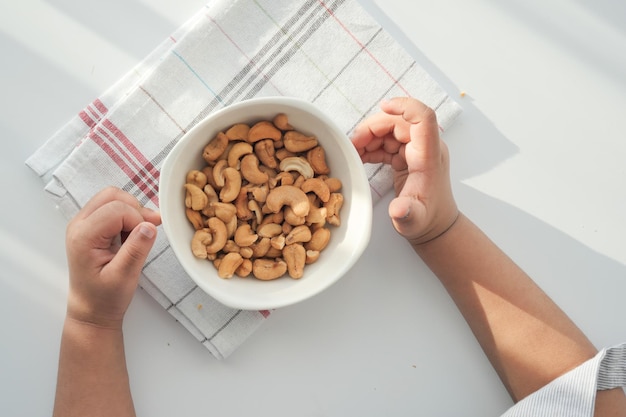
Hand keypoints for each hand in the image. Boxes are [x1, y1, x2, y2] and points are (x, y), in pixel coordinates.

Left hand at [65, 187, 160, 327]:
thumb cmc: (105, 297)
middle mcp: (79, 225)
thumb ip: (136, 249)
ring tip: (139, 234)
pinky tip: (131, 234)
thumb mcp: (124, 277)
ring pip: (112, 198)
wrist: (91, 310)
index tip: (148, 237)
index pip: (116, 209)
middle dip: (135, 209)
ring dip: (132, 211)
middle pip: (111, 195)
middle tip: (149, 229)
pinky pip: (111, 207)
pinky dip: (127, 215)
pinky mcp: (91, 226)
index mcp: (83, 237)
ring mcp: (83, 223)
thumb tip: (150, 225)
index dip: (138, 219)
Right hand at [351, 97, 457, 244]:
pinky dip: (372, 146)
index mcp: (428, 156)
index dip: (404, 107)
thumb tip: (399, 210)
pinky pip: (388, 141)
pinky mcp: (408, 155)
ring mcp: (416, 150)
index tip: (383, 106)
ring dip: (369, 137)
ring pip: (391, 129)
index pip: (423, 118)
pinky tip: (361, 157)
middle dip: (373, 127)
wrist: (434, 226)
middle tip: (353, 144)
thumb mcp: (414, 221)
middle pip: (399, 121)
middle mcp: (424, 148)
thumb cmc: (426, 221)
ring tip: (353, 152)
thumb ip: (406, 214)